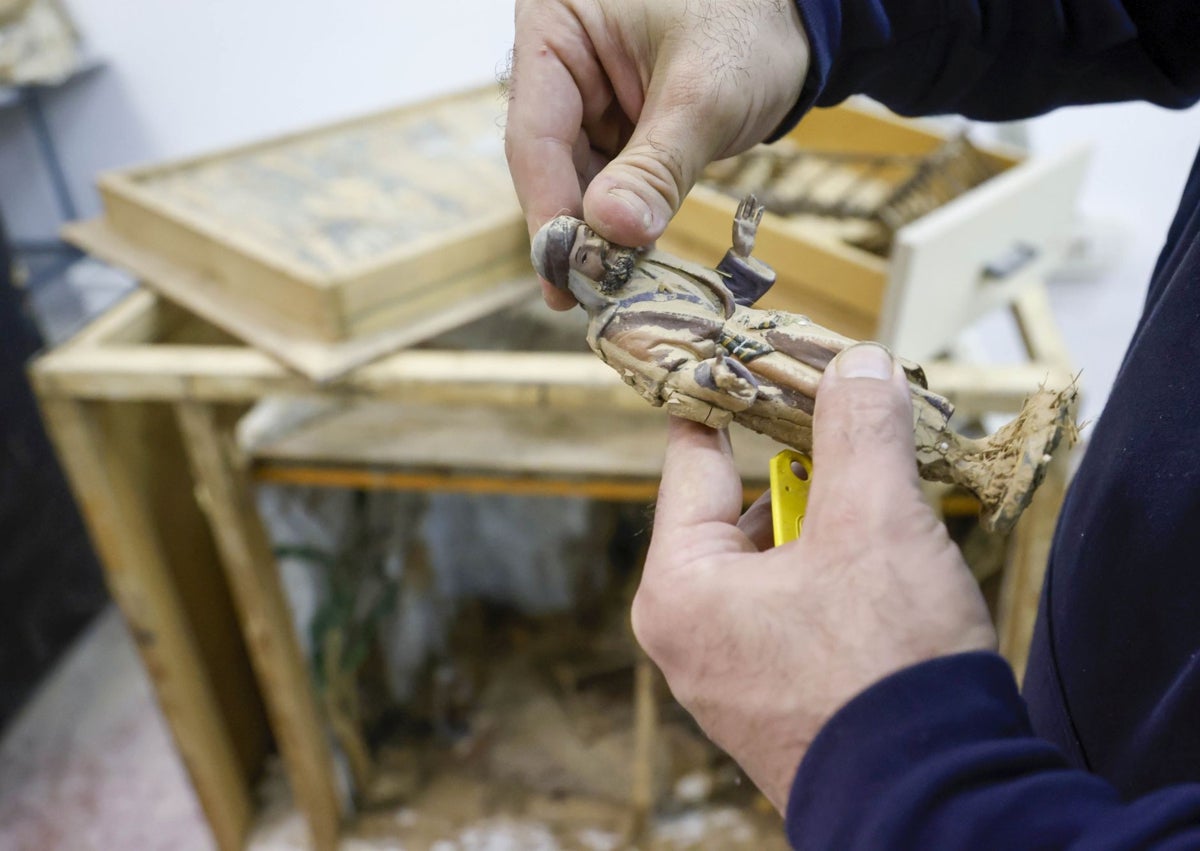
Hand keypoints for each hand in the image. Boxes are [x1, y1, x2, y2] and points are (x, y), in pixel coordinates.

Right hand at [506, 0, 809, 307]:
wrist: (800, 24)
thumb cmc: (751, 24)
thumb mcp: (704, 95)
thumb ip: (656, 166)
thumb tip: (613, 231)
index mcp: (556, 26)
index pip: (535, 133)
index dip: (547, 208)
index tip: (560, 271)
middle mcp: (559, 64)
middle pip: (549, 163)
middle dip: (573, 231)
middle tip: (584, 295)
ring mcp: (587, 100)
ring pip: (577, 182)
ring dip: (598, 236)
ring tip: (612, 289)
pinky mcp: (616, 130)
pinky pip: (610, 186)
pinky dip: (623, 224)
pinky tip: (632, 266)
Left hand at [632, 343, 995, 811]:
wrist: (936, 805)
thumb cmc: (883, 672)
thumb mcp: (874, 522)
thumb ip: (857, 430)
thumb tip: (853, 365)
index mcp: (680, 586)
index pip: (694, 458)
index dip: (732, 399)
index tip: (760, 356)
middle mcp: (689, 633)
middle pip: (737, 508)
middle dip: (803, 469)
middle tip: (855, 427)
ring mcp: (730, 673)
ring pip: (775, 559)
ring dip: (830, 525)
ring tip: (886, 503)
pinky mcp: (776, 698)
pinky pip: (795, 608)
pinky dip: (837, 576)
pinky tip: (887, 571)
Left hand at [732, 194, 765, 257]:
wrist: (743, 251)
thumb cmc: (738, 244)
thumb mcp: (736, 235)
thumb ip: (736, 227)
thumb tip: (735, 219)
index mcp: (737, 223)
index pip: (739, 211)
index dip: (741, 205)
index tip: (744, 198)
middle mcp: (743, 223)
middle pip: (746, 210)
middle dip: (749, 203)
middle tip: (751, 195)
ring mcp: (749, 225)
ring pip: (752, 213)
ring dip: (754, 206)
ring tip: (755, 199)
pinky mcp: (754, 228)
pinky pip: (757, 219)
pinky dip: (759, 214)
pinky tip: (761, 208)